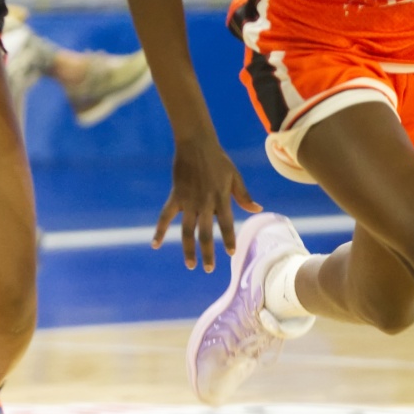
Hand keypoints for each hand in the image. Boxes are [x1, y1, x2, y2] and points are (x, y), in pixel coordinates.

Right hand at [153, 134, 261, 270]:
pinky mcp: (176, 197)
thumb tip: (258, 209)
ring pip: (188, 231)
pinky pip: (165, 216)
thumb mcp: (235, 176)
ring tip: (191, 265)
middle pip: (206, 233)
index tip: (231, 253)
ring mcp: (189, 201)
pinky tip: (155, 244)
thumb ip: (244, 195)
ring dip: (188, 249)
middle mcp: (205, 203)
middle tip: (209, 269)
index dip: (228, 239)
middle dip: (208, 252)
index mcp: (221, 198)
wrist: (196, 144)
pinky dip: (160, 230)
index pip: (226, 224)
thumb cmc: (219, 160)